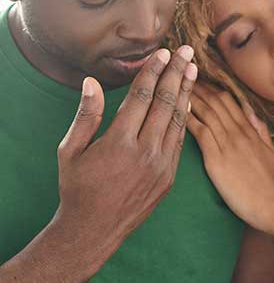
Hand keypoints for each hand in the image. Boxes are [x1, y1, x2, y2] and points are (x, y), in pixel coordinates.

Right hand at [55, 47, 196, 261]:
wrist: (95, 230)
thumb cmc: (78, 188)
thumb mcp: (70, 150)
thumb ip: (85, 115)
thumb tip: (91, 82)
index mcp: (120, 142)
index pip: (141, 97)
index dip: (153, 72)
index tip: (163, 53)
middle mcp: (146, 152)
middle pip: (165, 104)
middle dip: (177, 74)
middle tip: (187, 52)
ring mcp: (161, 167)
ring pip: (178, 121)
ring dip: (186, 93)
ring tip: (193, 71)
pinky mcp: (169, 178)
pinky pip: (180, 143)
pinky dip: (185, 120)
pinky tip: (188, 104)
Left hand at [187, 83, 273, 231]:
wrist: (270, 204)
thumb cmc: (269, 182)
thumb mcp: (270, 151)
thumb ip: (260, 130)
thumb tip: (252, 114)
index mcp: (249, 130)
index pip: (229, 101)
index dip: (213, 87)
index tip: (200, 78)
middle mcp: (237, 132)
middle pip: (215, 101)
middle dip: (198, 86)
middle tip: (182, 74)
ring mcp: (227, 144)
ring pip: (206, 112)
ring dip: (190, 97)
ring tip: (175, 84)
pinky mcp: (216, 159)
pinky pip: (200, 132)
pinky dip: (188, 118)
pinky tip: (177, 109)